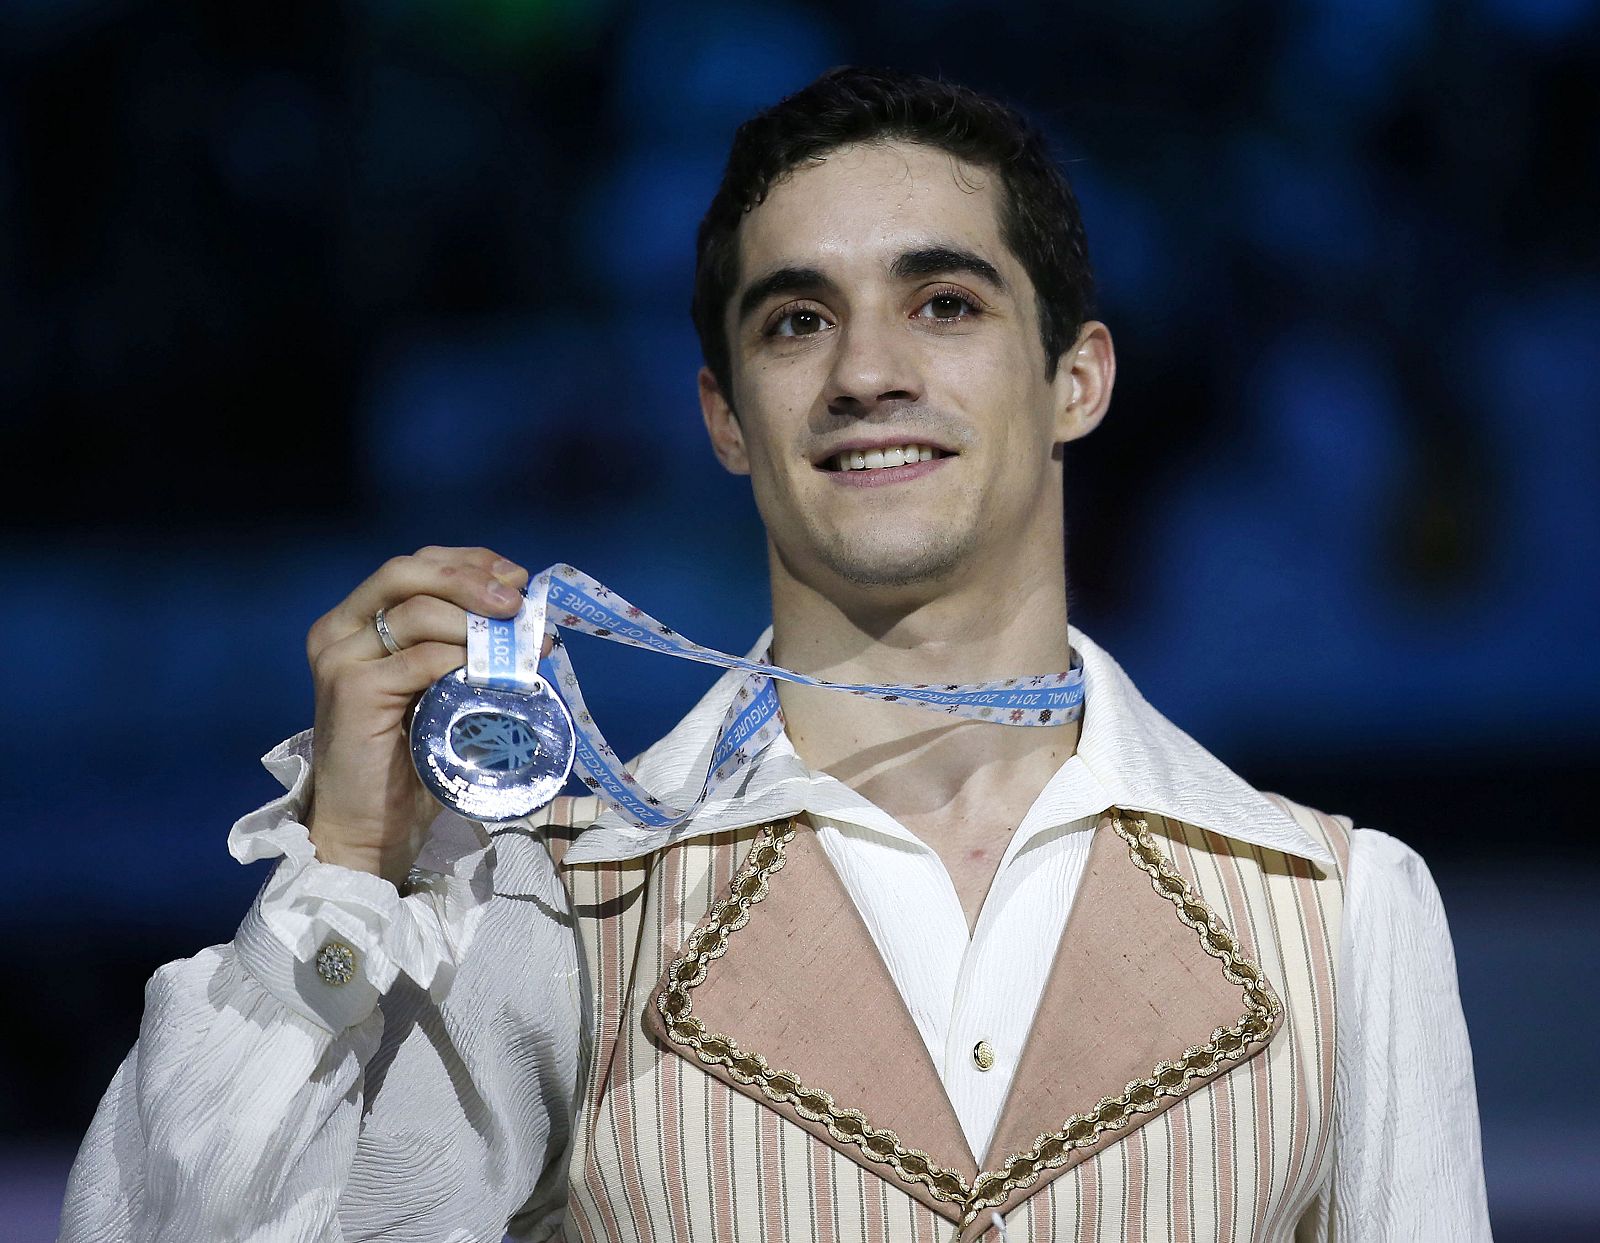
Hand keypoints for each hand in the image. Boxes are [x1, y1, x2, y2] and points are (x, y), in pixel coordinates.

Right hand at [302, 546, 547, 884]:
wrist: (370, 828)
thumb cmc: (408, 760)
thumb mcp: (436, 688)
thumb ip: (457, 647)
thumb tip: (520, 618)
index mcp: (353, 621)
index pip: (413, 566)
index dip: (468, 562)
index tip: (515, 577)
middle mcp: (338, 630)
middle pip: (408, 572)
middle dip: (471, 579)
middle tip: (517, 604)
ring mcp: (341, 658)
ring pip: (418, 611)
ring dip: (478, 624)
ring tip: (518, 647)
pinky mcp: (352, 690)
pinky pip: (422, 658)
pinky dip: (463, 660)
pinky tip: (490, 675)